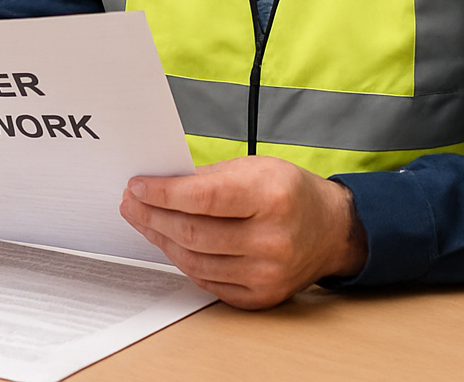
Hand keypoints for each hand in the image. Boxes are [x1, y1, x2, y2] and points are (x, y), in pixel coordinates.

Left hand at [119, 156, 367, 309]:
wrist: (332, 230)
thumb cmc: (292, 194)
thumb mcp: (256, 168)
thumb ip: (208, 176)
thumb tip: (160, 184)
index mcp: (271, 197)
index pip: (202, 197)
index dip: (162, 193)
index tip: (138, 186)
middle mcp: (272, 238)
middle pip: (193, 232)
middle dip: (153, 216)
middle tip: (132, 204)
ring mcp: (267, 272)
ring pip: (195, 260)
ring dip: (162, 240)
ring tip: (146, 222)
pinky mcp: (261, 296)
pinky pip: (208, 281)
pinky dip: (185, 262)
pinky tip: (172, 244)